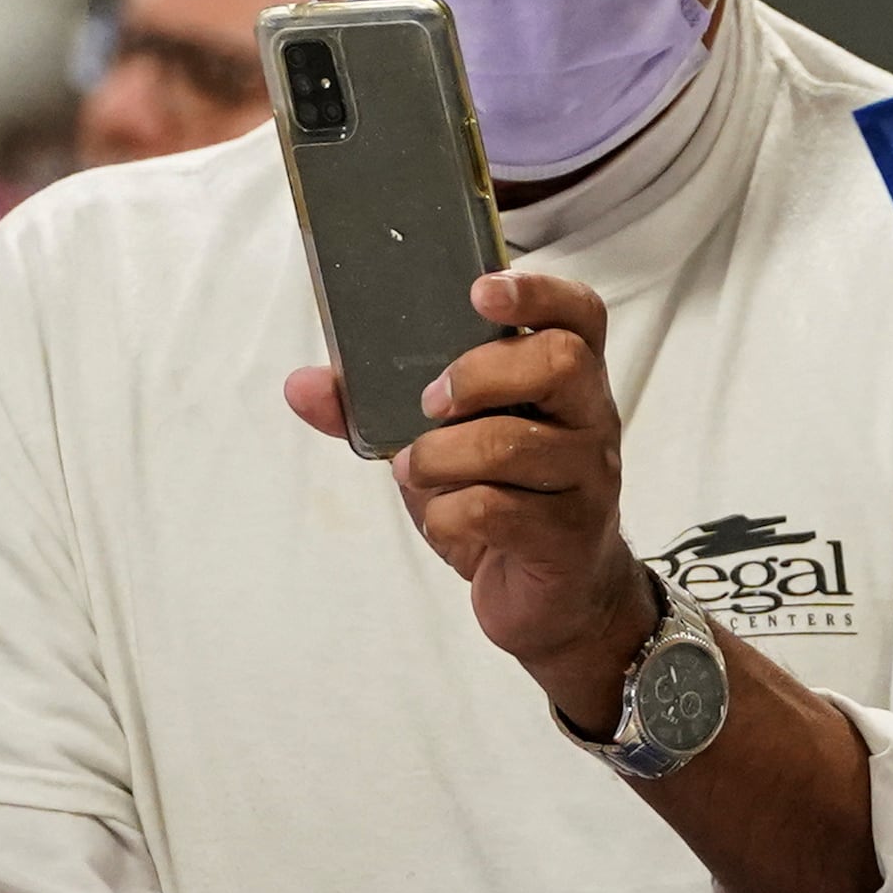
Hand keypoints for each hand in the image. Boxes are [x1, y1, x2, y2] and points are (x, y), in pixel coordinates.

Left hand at [292, 271, 648, 729]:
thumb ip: (375, 409)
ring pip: (517, 443)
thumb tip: (302, 386)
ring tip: (415, 471)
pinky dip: (449, 516)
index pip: (579, 314)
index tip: (478, 292)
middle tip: (429, 403)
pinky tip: (447, 523)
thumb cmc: (504, 503)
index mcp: (566, 382)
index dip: (536, 291)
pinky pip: (497, 511)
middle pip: (559, 363)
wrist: (554, 600)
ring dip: (441, 455)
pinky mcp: (566, 537)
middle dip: (477, 374)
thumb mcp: (440, 444)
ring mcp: (586, 480)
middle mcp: (590, 421)